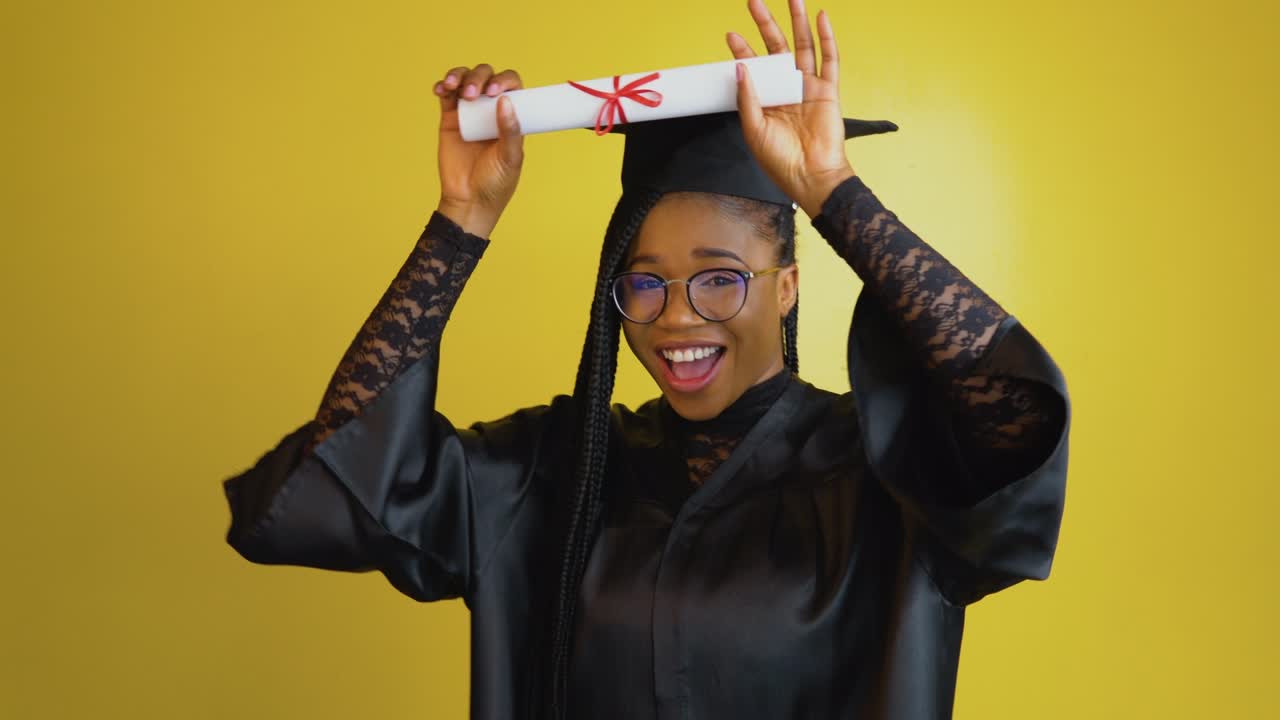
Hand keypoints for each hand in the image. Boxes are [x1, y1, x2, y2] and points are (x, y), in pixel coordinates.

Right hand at [433, 64, 524, 237]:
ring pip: (466, 80)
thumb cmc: (496, 182)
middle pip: (487, 76)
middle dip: (479, 78)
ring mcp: (470, 112)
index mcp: (511, 116)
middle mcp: (491, 110)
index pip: (511, 86)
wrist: (469, 201)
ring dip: (460, 76)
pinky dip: (443, 86)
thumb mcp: (510, 158)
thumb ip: (510, 131)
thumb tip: (505, 100)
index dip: (504, 80)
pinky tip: (441, 89)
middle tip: (475, 94)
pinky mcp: (450, 119)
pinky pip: (446, 95)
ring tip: (454, 87)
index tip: (495, 92)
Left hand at [728, 0, 854, 217]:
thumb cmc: (780, 161)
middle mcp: (786, 89)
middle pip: (777, 48)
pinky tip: (822, 17)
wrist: (810, 176)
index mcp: (766, 99)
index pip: (753, 67)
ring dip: (797, 22)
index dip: (742, 50)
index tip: (731, 35)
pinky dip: (827, 37)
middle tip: (754, 2)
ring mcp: (808, 87)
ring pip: (803, 47)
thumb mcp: (754, 129)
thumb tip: (741, 68)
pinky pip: (830, 59)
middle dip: (766, 24)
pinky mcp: (828, 90)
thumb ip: (748, 97)